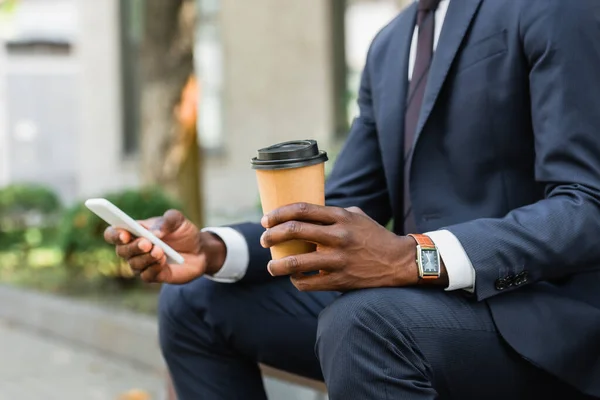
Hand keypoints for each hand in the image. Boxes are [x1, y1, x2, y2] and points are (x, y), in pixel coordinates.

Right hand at [104, 210, 225, 283]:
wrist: (200, 250)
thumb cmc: (183, 233)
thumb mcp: (179, 220)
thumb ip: (168, 220)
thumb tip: (155, 233)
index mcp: (135, 231)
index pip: (113, 233)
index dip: (114, 234)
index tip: (124, 234)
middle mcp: (134, 249)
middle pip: (122, 250)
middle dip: (133, 247)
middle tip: (147, 243)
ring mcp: (142, 264)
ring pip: (134, 264)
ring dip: (146, 257)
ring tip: (160, 251)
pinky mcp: (153, 275)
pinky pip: (146, 276)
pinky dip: (153, 268)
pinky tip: (163, 262)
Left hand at [260, 203, 427, 291]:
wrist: (399, 262)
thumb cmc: (374, 236)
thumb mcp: (356, 216)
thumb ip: (332, 214)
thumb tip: (304, 215)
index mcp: (341, 217)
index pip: (301, 210)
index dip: (279, 213)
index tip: (266, 220)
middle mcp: (338, 236)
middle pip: (294, 231)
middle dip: (272, 236)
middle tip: (264, 240)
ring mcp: (339, 260)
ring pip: (296, 263)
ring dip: (277, 265)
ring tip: (271, 266)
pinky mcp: (341, 281)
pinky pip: (309, 283)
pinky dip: (297, 281)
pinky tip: (295, 279)